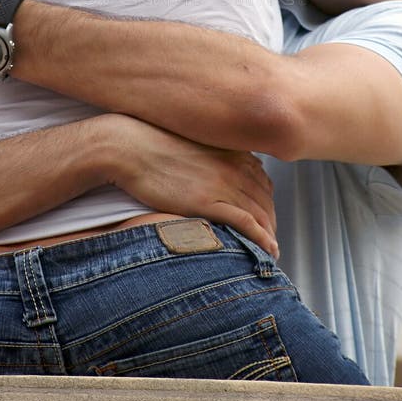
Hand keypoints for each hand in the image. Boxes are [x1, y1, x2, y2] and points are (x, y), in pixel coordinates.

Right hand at [105, 114, 278, 256]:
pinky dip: (262, 239)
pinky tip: (268, 252)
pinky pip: (247, 223)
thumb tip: (209, 175)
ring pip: (261, 214)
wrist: (129, 147)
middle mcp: (234, 166)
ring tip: (270, 253)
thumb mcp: (190, 146)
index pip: (263, 182)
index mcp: (231, 151)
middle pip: (266, 200)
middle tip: (270, 241)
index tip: (265, 219)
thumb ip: (209, 158)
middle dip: (271, 223)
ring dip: (270, 235)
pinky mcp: (208, 201)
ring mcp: (223, 183)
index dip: (268, 204)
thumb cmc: (151, 147)